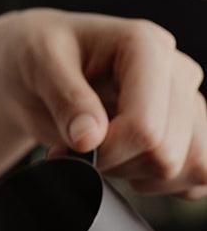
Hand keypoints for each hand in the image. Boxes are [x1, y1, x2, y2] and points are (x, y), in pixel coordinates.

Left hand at [0, 9, 206, 196]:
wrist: (39, 70)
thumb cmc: (41, 59)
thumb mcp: (40, 67)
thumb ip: (66, 100)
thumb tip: (90, 139)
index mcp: (145, 47)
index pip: (145, 127)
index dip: (106, 154)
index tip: (70, 150)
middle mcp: (176, 71)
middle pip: (166, 154)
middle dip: (117, 165)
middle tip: (81, 149)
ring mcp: (187, 102)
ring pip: (190, 166)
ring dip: (140, 176)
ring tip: (105, 154)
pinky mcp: (188, 130)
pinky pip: (199, 173)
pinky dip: (164, 184)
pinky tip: (130, 166)